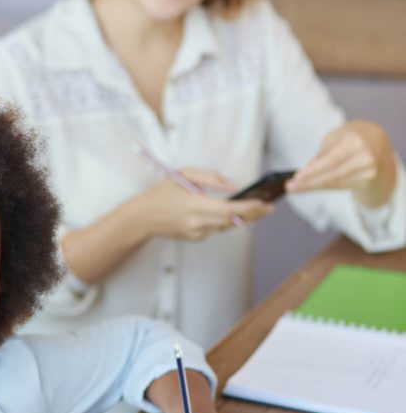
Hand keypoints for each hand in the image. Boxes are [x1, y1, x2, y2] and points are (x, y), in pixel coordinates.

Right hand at [135, 176, 272, 241]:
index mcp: (194, 204)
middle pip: (233, 221)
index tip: (264, 203)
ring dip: (243, 218)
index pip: (228, 209)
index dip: (248, 208)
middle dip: (254, 214)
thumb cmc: (163, 191)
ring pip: (226, 226)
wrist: (143, 217)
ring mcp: (196, 232)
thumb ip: (210, 177)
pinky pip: (216, 229)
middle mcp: (197, 222)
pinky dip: (225, 221)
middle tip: (270, 207)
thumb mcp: (183, 174)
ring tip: (260, 210)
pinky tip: (236, 214)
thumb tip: (233, 186)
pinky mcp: (195, 238)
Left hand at [286, 121, 396, 207]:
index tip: (296, 177)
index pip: (330, 160)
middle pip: (332, 174)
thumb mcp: (337, 135)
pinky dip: (325, 186)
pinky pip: (341, 185)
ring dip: (313, 186)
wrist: (378, 142)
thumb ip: (323, 152)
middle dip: (309, 182)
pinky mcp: (368, 180)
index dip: (312, 171)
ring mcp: (369, 170)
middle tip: (290, 187)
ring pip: (335, 182)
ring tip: (295, 188)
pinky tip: (311, 186)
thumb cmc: (351, 136)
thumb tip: (308, 169)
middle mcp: (364, 156)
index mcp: (355, 140)